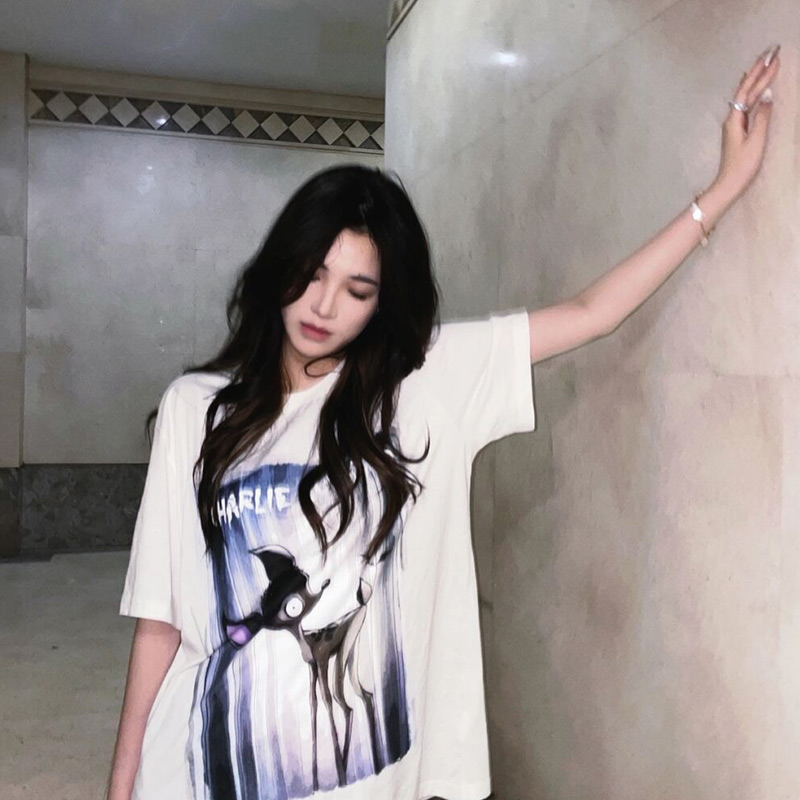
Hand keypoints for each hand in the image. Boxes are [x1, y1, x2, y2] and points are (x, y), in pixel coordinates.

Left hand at [714, 45, 780, 199]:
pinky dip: (751, 92)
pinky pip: (745, 104)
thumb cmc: (742, 165)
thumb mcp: (756, 140)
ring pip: (746, 96)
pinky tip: (752, 87)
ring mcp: (734, 123)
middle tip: (772, 51)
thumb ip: (762, 116)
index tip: (773, 55)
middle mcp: (732, 118)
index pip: (749, 89)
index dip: (761, 72)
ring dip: (756, 79)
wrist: (728, 184)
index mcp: (735, 119)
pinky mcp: (737, 129)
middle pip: (746, 89)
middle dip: (759, 70)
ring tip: (764, 62)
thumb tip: (768, 93)